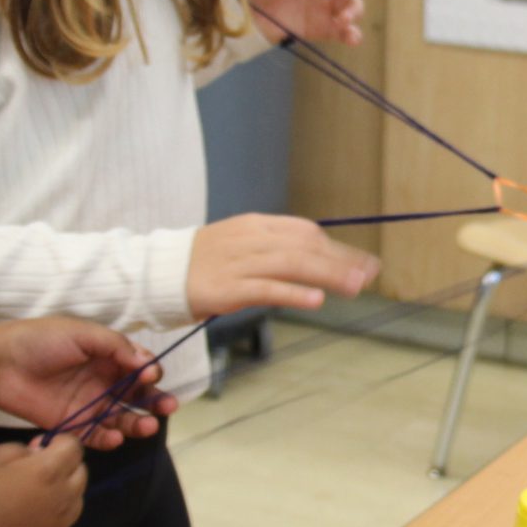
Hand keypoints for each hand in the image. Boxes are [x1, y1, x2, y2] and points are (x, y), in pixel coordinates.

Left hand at [0, 318, 173, 444]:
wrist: (0, 365)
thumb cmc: (40, 341)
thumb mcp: (81, 333)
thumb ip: (115, 346)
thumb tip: (146, 363)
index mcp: (107, 357)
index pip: (139, 367)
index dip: (149, 372)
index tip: (149, 375)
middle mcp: (103, 381)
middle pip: (138, 396)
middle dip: (156, 401)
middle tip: (168, 406)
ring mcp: (89, 405)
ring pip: (123, 419)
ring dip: (139, 424)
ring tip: (148, 427)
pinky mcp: (73, 425)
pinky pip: (97, 436)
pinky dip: (109, 440)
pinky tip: (115, 438)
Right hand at [0, 436, 89, 526]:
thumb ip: (17, 449)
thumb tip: (36, 453)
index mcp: (48, 472)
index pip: (74, 447)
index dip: (58, 442)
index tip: (39, 448)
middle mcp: (63, 499)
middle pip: (80, 474)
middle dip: (64, 466)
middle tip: (33, 472)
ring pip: (75, 502)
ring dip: (61, 494)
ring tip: (29, 499)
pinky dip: (54, 523)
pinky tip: (30, 525)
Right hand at [188, 213, 379, 317]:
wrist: (157, 273)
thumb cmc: (204, 263)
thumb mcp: (241, 246)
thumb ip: (274, 250)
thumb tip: (314, 263)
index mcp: (256, 226)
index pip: (305, 232)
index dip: (337, 247)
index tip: (362, 263)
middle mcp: (251, 240)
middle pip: (305, 246)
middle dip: (341, 261)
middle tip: (369, 277)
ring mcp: (239, 263)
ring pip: (291, 264)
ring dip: (327, 275)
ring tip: (354, 287)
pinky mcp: (227, 288)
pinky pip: (265, 288)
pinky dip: (293, 293)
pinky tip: (316, 299)